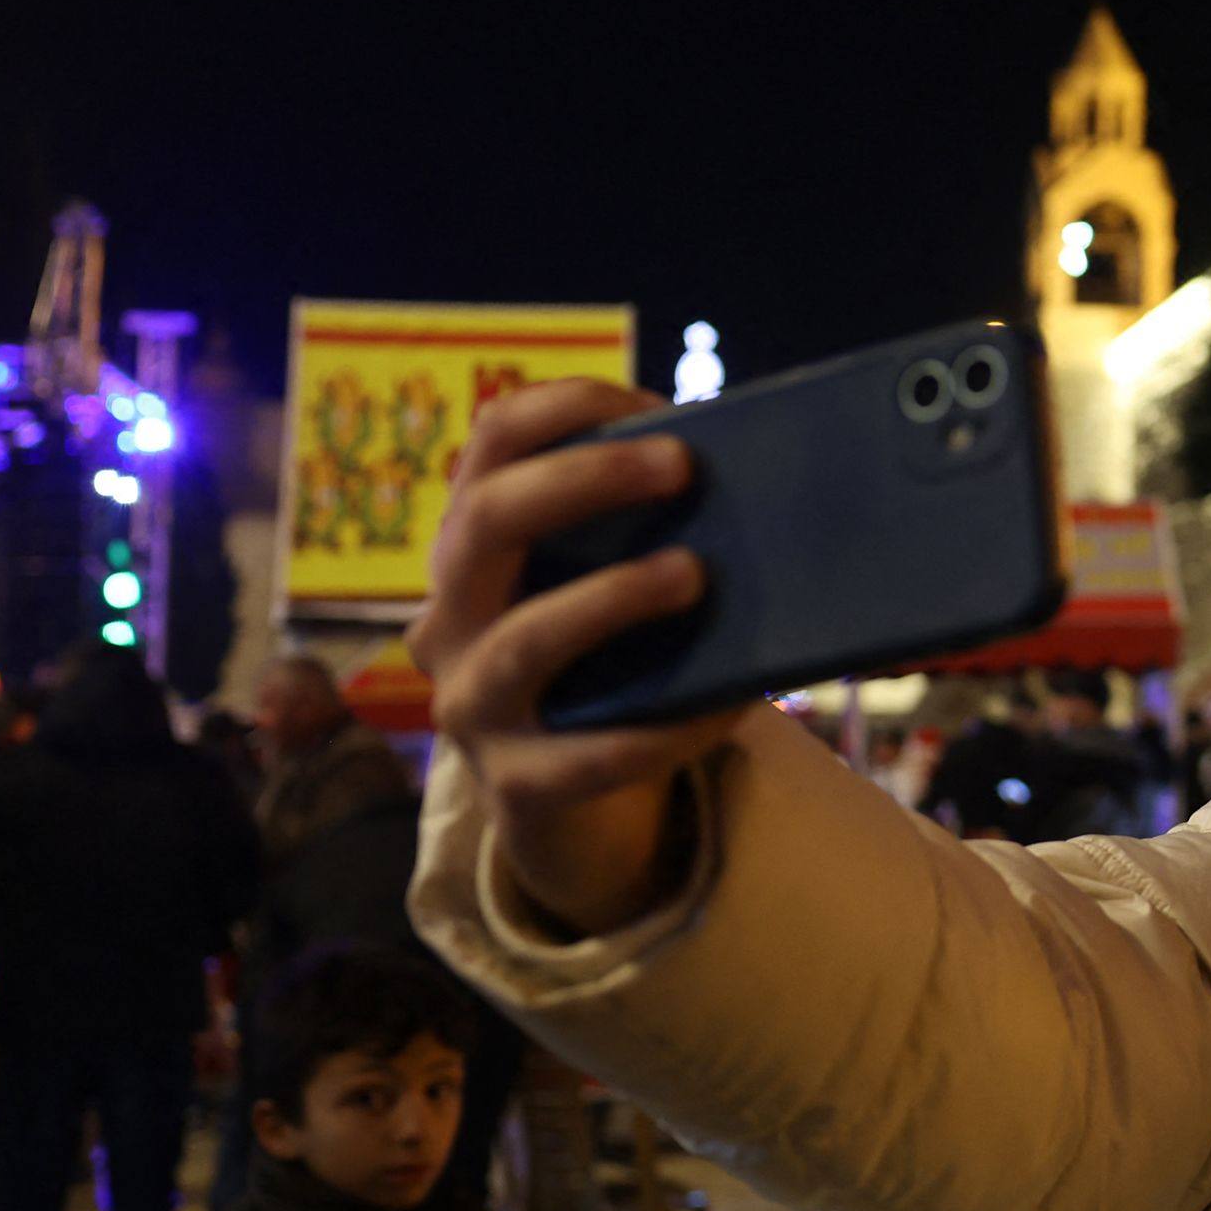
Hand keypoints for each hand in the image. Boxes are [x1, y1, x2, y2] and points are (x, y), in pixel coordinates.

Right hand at [412, 380, 745, 937]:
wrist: (569, 808)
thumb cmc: (602, 666)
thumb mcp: (602, 588)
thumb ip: (644, 535)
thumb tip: (761, 479)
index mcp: (473, 547)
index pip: (491, 443)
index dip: (564, 407)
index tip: (652, 402)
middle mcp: (449, 617)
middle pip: (487, 521)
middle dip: (586, 479)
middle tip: (682, 464)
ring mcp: (473, 704)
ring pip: (525, 638)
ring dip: (613, 597)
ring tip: (693, 573)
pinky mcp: (518, 785)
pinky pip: (594, 754)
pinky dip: (668, 727)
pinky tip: (732, 705)